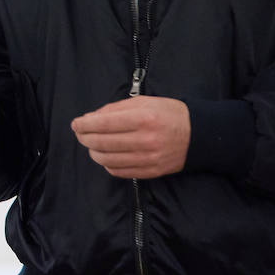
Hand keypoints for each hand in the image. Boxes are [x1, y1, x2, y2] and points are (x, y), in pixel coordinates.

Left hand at [72, 96, 190, 178]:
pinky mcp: (151, 172)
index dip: (84, 124)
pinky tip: (107, 156)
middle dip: (85, 138)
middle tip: (81, 134)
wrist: (198, 135)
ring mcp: (148, 158)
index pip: (103, 123)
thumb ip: (115, 108)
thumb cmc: (169, 114)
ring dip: (94, 152)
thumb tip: (90, 118)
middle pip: (102, 142)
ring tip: (92, 145)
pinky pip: (119, 171)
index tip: (76, 124)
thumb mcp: (143, 102)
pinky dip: (107, 164)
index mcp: (143, 118)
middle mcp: (145, 140)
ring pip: (107, 159)